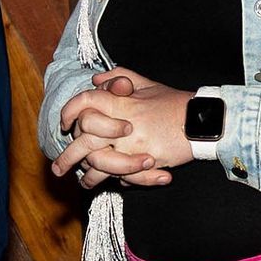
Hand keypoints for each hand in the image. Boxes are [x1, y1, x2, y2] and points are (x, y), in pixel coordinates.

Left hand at [52, 68, 190, 187]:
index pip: (86, 102)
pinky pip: (122, 175)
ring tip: (83, 182)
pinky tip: (108, 183)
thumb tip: (96, 80)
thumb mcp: (148, 84)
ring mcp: (133, 145)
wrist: (202, 121)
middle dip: (68, 156)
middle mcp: (123, 124)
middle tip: (58, 169)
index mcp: (122, 102)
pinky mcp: (146, 162)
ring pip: (99, 163)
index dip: (71, 111)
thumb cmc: (175, 102)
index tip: (64, 124)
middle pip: (84, 139)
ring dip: (88, 176)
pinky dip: (114, 181)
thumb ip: (121, 77)